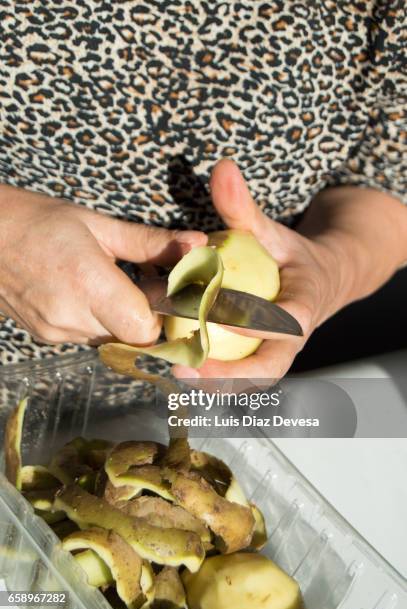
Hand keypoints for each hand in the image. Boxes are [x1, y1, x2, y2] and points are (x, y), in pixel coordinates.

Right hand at [0, 185, 205, 344]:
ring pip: (110, 340)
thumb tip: (197, 245)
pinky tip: (89, 294)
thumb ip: (150, 243)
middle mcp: (70, 316)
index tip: (166, 294)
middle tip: (145, 285)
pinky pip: (88, 337)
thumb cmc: (37, 221)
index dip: (162, 316)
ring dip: (121, 319)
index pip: (144, 329)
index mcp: (88, 283)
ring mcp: (55, 332)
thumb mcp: (98, 225)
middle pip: (130, 338)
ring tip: (112, 285)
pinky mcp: (45, 337)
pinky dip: (98, 321)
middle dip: (145, 316)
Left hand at [173, 159, 406, 378]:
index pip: (286, 320)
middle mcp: (293, 338)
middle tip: (190, 366)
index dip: (255, 321)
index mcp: (303, 305)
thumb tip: (222, 166)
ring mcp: (277, 353)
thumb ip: (244, 207)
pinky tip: (176, 365)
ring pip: (253, 378)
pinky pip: (240, 373)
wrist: (318, 280)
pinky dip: (212, 375)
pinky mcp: (261, 358)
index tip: (217, 315)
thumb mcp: (270, 230)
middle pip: (271, 367)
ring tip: (176, 373)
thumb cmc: (290, 256)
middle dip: (233, 373)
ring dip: (217, 382)